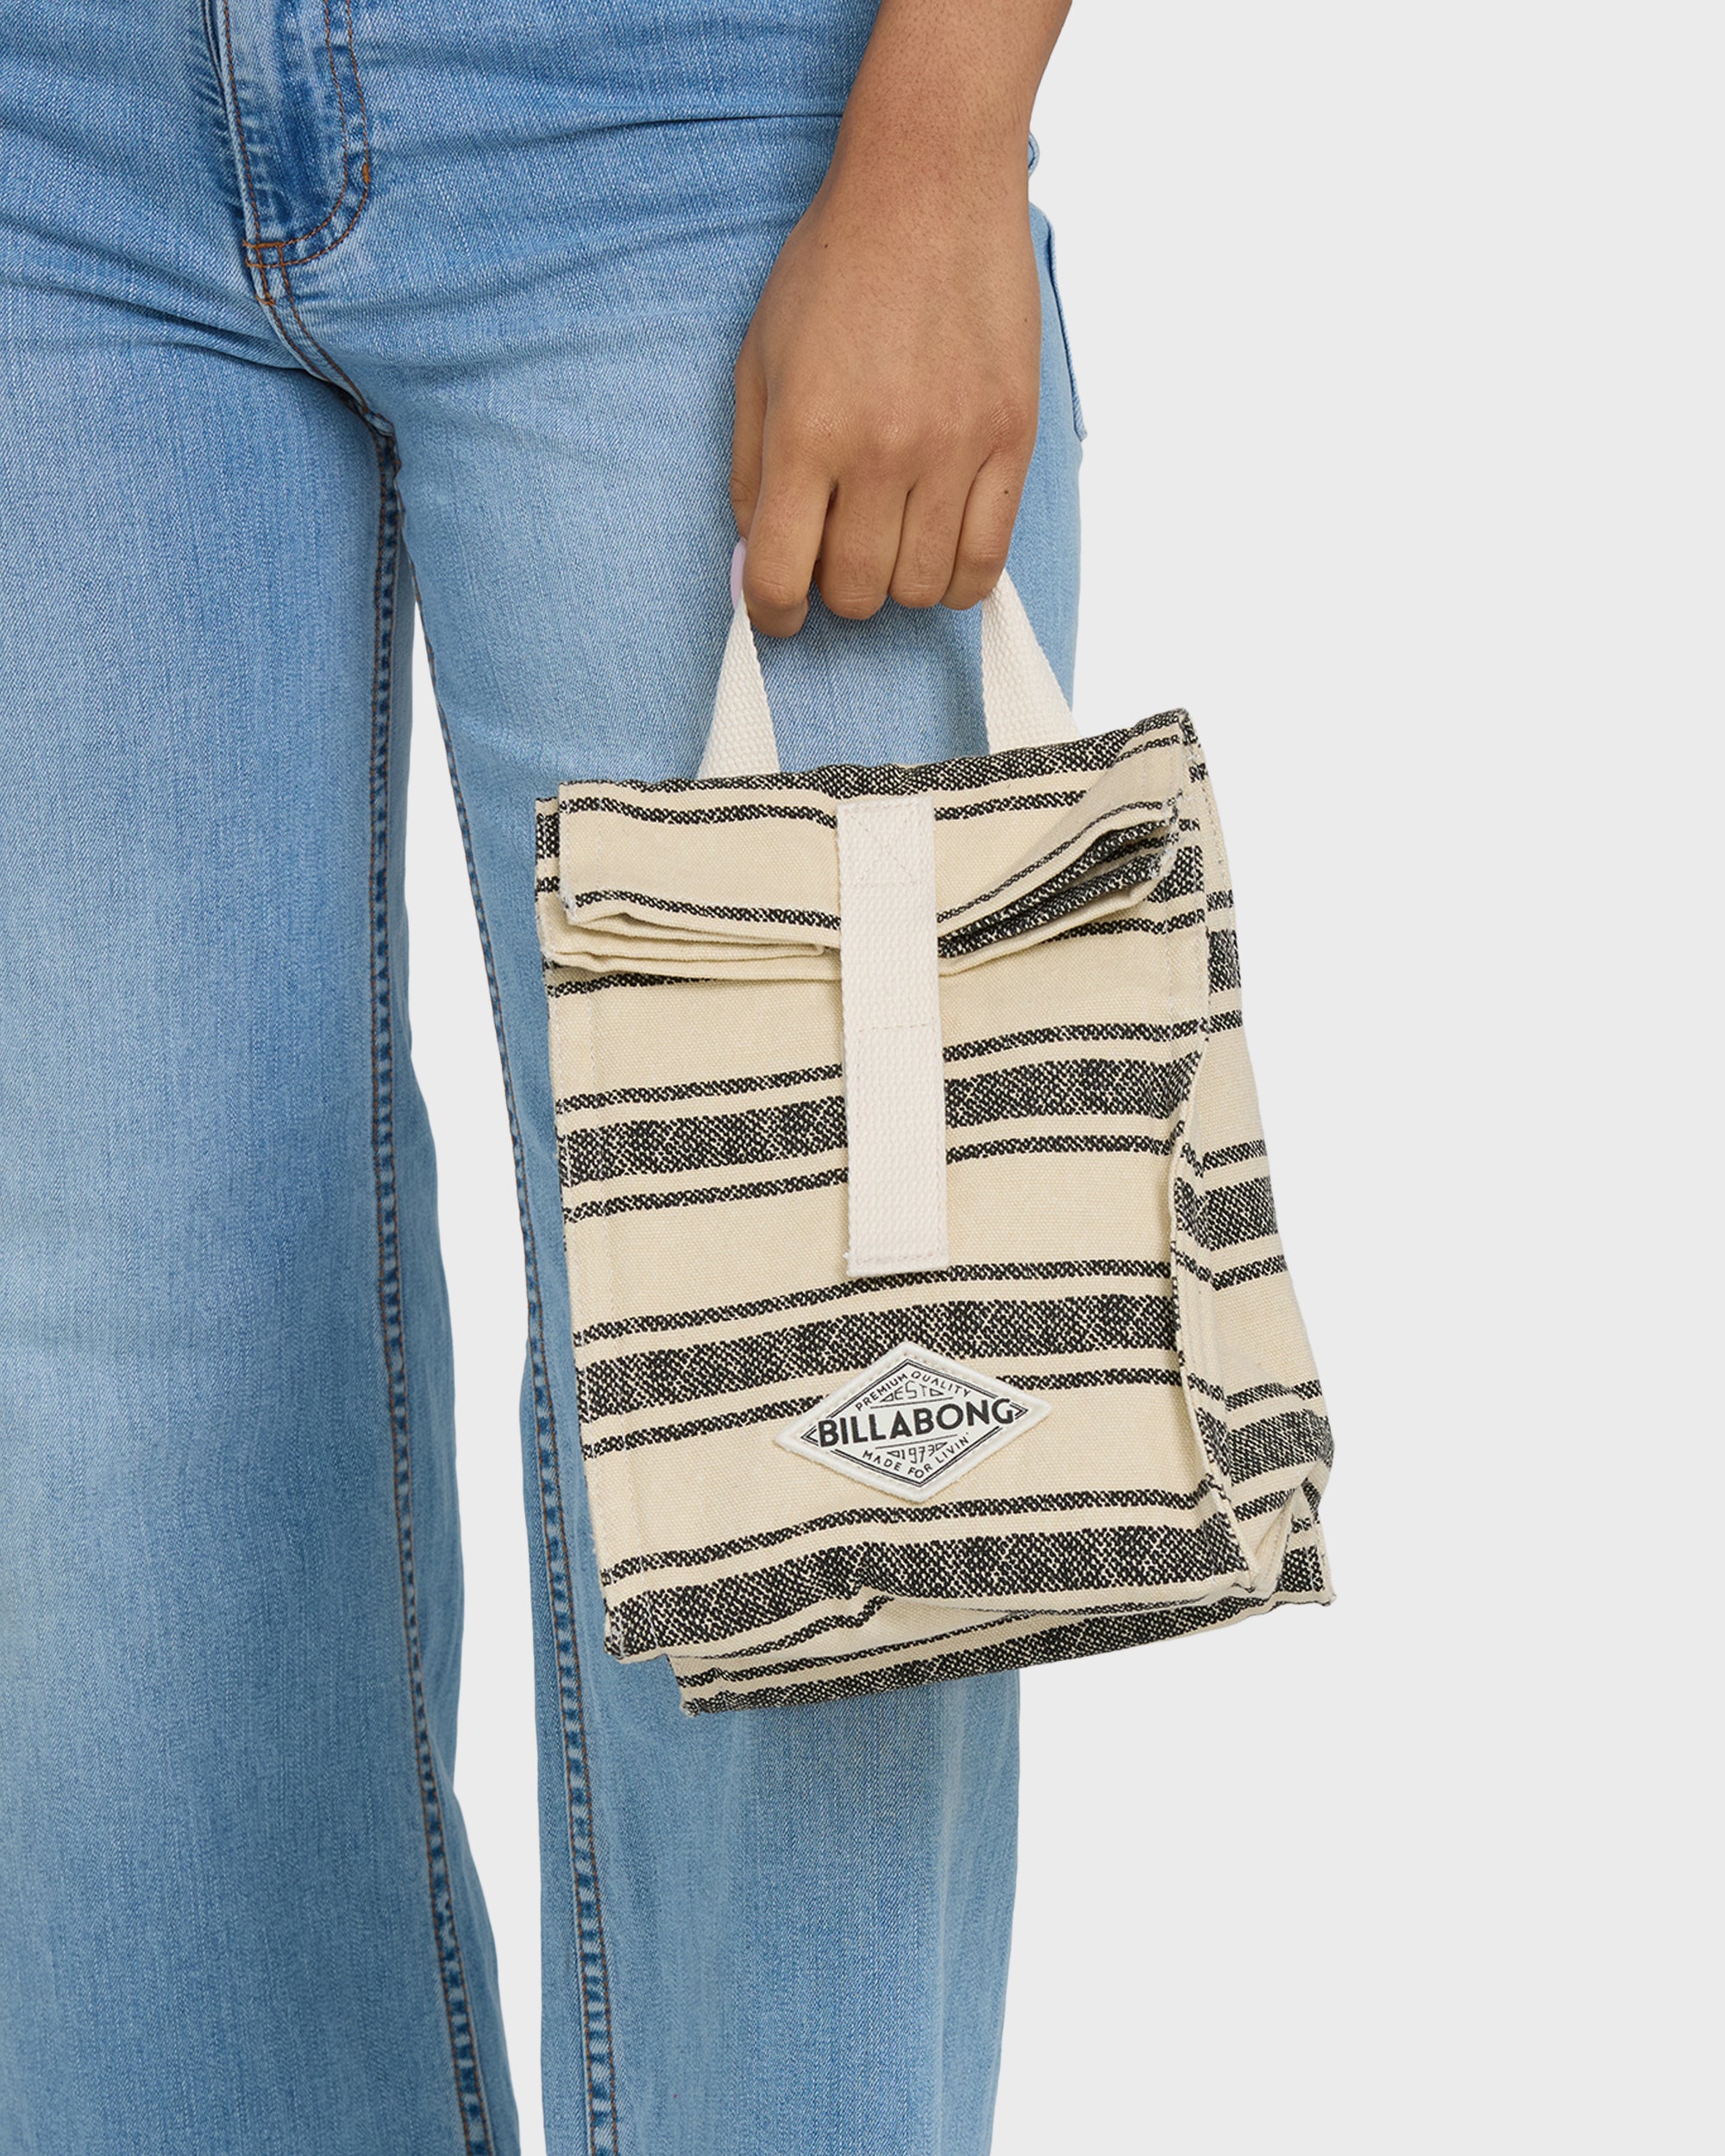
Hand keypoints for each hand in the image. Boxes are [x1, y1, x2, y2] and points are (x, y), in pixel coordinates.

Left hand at [729, 145, 1042, 637]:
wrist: (927, 184)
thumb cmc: (834, 268)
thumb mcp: (757, 360)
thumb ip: (749, 470)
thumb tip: (753, 564)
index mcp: (806, 432)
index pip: (779, 577)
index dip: (770, 616)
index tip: (776, 612)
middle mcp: (880, 451)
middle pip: (855, 593)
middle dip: (836, 589)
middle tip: (837, 548)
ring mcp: (954, 448)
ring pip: (923, 588)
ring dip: (898, 582)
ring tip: (891, 536)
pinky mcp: (1011, 441)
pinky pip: (988, 561)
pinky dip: (960, 580)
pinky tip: (940, 546)